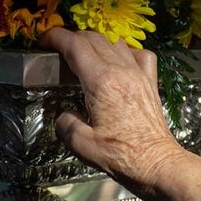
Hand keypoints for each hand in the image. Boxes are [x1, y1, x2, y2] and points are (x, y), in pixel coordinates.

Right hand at [41, 29, 184, 194]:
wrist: (156, 163)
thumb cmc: (123, 156)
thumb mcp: (82, 145)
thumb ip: (65, 124)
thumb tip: (64, 115)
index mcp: (101, 83)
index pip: (75, 45)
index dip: (56, 37)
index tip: (44, 40)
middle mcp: (122, 71)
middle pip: (93, 37)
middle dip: (71, 38)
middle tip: (58, 50)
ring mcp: (139, 73)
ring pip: (114, 41)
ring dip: (95, 41)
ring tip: (83, 54)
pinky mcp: (150, 81)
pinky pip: (138, 53)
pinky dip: (124, 50)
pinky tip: (117, 60)